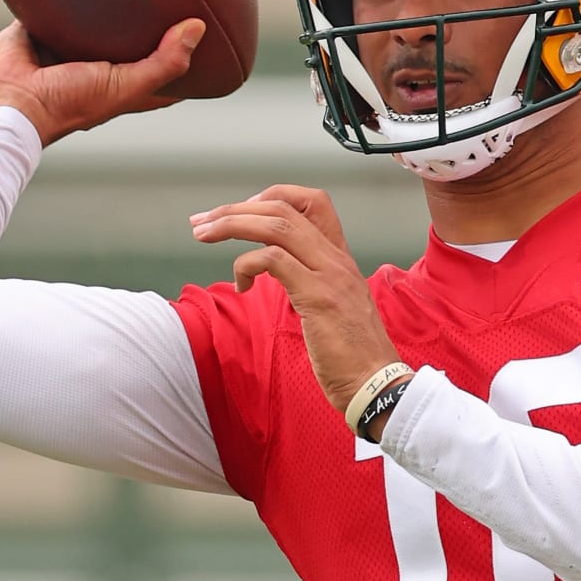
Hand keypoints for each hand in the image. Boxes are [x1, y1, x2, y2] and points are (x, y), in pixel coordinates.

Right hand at [0, 18, 203, 145]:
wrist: (9, 101)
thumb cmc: (69, 102)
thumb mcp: (125, 87)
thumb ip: (164, 63)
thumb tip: (198, 28)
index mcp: (119, 84)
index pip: (162, 73)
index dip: (185, 58)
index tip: (210, 37)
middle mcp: (95, 64)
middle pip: (128, 39)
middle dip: (146, 19)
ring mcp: (65, 45)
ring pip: (91, 17)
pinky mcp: (37, 27)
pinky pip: (52, 0)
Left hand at [190, 185, 405, 415]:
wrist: (377, 384)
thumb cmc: (350, 354)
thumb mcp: (332, 305)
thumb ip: (310, 280)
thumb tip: (274, 268)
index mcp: (339, 257)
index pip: (313, 201)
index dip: (272, 197)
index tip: (242, 212)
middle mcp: (336, 258)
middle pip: (283, 208)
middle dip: (235, 209)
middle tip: (203, 221)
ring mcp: (329, 275)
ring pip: (276, 226)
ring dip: (231, 225)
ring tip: (203, 235)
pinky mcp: (319, 297)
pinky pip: (273, 260)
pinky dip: (246, 265)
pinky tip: (240, 286)